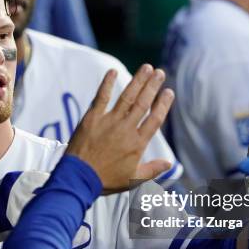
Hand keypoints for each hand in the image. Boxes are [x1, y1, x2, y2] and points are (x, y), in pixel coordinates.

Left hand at [66, 64, 174, 193]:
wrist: (79, 178)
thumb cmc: (105, 180)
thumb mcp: (133, 180)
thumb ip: (152, 170)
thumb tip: (170, 164)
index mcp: (137, 143)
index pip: (155, 119)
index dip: (163, 104)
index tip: (169, 92)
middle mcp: (126, 129)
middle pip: (143, 103)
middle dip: (152, 86)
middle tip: (160, 72)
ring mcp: (109, 122)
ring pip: (127, 97)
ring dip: (137, 81)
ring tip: (146, 68)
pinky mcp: (92, 118)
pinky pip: (101, 97)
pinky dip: (107, 84)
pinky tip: (113, 71)